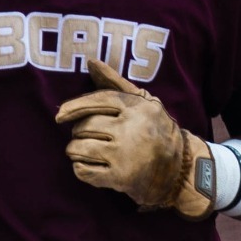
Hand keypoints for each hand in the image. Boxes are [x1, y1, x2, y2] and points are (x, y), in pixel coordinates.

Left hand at [53, 60, 213, 219]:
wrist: (180, 169)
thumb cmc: (156, 130)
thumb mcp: (143, 102)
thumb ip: (116, 82)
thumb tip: (91, 62)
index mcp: (137, 108)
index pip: (97, 101)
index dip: (74, 106)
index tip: (60, 115)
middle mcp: (131, 130)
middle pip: (86, 126)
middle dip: (78, 132)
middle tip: (85, 136)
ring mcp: (125, 155)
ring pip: (81, 148)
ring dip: (74, 151)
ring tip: (82, 151)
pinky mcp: (120, 178)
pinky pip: (84, 171)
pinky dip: (80, 169)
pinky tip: (88, 166)